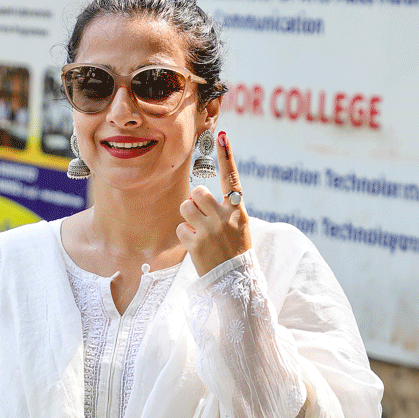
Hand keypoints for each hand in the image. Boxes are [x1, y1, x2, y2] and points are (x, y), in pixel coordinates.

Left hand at [177, 131, 252, 276]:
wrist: (236, 282)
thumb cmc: (235, 250)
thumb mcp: (238, 226)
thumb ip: (223, 208)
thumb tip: (198, 195)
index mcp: (238, 211)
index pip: (232, 178)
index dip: (226, 156)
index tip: (221, 135)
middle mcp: (224, 217)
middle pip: (197, 192)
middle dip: (195, 201)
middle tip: (203, 216)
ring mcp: (209, 231)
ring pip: (185, 207)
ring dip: (188, 217)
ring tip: (200, 231)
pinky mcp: (195, 244)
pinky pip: (180, 228)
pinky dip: (185, 236)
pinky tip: (197, 246)